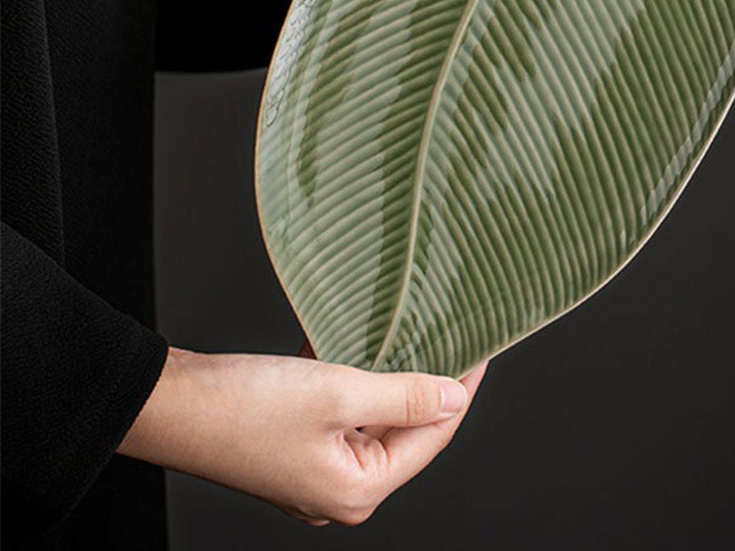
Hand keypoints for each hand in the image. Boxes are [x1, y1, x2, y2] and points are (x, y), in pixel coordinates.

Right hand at [119, 346, 486, 525]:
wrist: (169, 406)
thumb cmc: (245, 407)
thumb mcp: (338, 393)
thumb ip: (403, 394)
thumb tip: (457, 397)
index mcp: (358, 489)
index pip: (433, 434)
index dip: (461, 387)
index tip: (480, 347)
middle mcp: (340, 488)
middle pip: (404, 427)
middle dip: (423, 378)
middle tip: (447, 331)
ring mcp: (315, 468)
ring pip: (372, 414)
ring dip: (386, 372)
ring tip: (410, 328)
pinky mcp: (295, 444)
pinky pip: (341, 409)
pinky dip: (351, 375)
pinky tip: (359, 338)